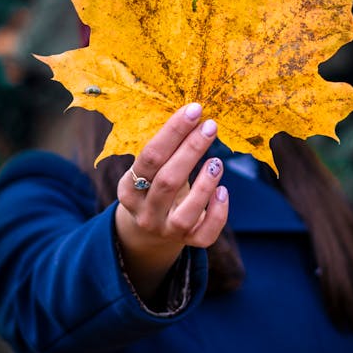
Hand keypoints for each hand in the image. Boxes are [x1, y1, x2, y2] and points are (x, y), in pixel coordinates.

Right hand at [115, 102, 228, 300]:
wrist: (152, 229)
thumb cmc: (156, 185)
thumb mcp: (152, 170)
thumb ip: (167, 150)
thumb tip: (194, 114)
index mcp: (129, 189)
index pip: (150, 156)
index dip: (173, 132)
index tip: (194, 110)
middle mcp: (144, 213)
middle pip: (168, 181)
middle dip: (191, 150)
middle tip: (210, 126)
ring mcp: (166, 230)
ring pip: (186, 212)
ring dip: (205, 184)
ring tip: (217, 162)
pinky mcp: (187, 242)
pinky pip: (205, 233)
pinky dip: (218, 213)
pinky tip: (223, 191)